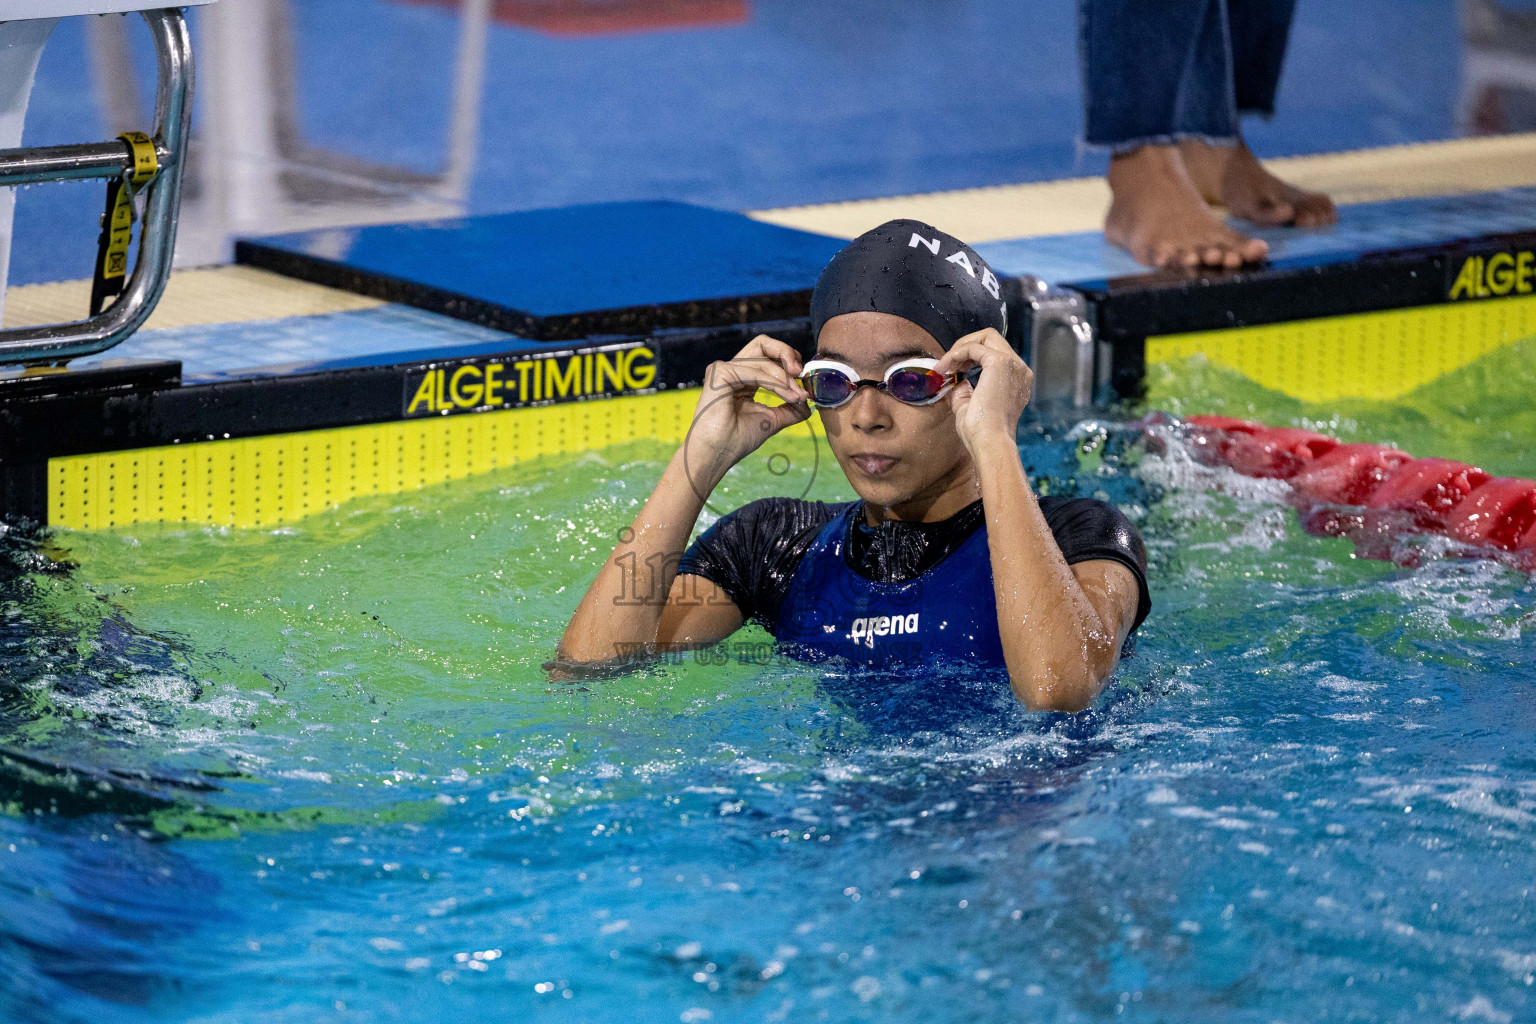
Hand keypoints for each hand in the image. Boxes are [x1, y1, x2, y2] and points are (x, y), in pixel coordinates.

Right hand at [686, 334, 810, 484]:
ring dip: (786, 378)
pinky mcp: (719, 373)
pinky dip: (776, 382)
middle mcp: (733, 370)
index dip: (789, 362)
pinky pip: (755, 370)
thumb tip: (809, 403)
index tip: (805, 381)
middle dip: (787, 353)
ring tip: (798, 396)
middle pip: (763, 343)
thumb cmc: (736, 440)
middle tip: (801, 372)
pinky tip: (788, 395)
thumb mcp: (771, 420)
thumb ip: (789, 409)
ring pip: (763, 358)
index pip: (768, 355)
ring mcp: (724, 369)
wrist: (716, 455)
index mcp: (743, 378)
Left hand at [933, 328, 1032, 454]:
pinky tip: (946, 367)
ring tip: (944, 366)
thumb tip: (956, 381)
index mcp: (1017, 381)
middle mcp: (1019, 370)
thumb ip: (964, 392)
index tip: (951, 371)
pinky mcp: (1000, 363)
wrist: (990, 443)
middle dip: (965, 346)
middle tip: (947, 364)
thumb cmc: (981, 434)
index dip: (970, 357)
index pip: (995, 354)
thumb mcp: (970, 408)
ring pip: (986, 336)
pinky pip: (974, 347)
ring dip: (961, 348)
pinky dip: (957, 353)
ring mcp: (1013, 365)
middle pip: (992, 339)